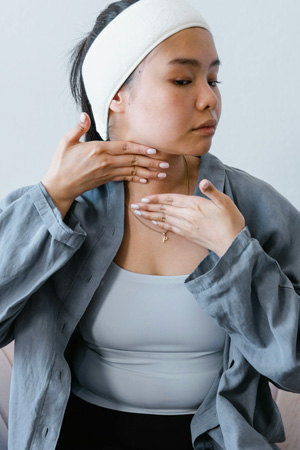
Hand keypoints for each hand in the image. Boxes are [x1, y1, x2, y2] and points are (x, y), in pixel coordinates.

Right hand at [42, 113, 168, 216]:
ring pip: (132, 170)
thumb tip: (84, 115)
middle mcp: (106, 161)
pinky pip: (125, 179)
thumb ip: (78, 128)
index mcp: (98, 149)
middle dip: (151, 162)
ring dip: (148, 172)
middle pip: (133, 160)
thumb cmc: (61, 163)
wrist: (59, 186)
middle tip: (166, 164)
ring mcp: (107, 172)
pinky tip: (147, 180)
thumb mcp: (66, 142)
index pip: (125, 147)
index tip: (154, 150)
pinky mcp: (106, 180)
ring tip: (162, 173)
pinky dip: (137, 179)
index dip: (141, 148)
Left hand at [130, 179, 244, 256]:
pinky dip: (160, 224)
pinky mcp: (188, 235)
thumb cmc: (231, 222)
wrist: (232, 245)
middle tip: (133, 206)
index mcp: (196, 205)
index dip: (157, 198)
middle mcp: (188, 216)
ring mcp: (186, 227)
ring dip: (150, 215)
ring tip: (138, 213)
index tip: (144, 198)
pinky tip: (153, 223)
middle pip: (164, 209)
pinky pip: (170, 228)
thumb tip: (204, 181)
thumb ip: (212, 191)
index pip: (172, 199)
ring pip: (164, 219)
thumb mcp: (225, 202)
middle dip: (148, 207)